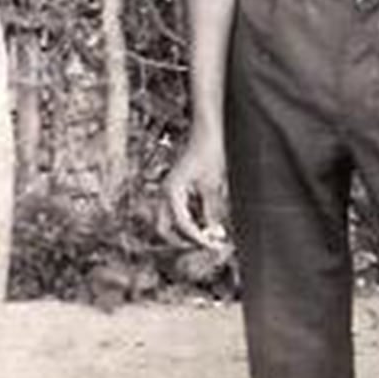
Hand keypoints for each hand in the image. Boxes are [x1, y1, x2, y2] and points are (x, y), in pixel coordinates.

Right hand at [165, 133, 230, 249]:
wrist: (208, 131)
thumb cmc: (209, 152)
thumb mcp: (213, 185)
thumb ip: (211, 211)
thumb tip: (214, 235)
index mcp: (172, 192)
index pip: (182, 225)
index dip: (198, 238)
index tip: (213, 246)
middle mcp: (166, 193)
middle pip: (164, 229)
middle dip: (181, 241)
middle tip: (203, 246)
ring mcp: (170, 191)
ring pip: (170, 222)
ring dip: (186, 231)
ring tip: (207, 236)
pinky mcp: (178, 189)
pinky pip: (179, 212)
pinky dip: (190, 220)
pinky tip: (206, 222)